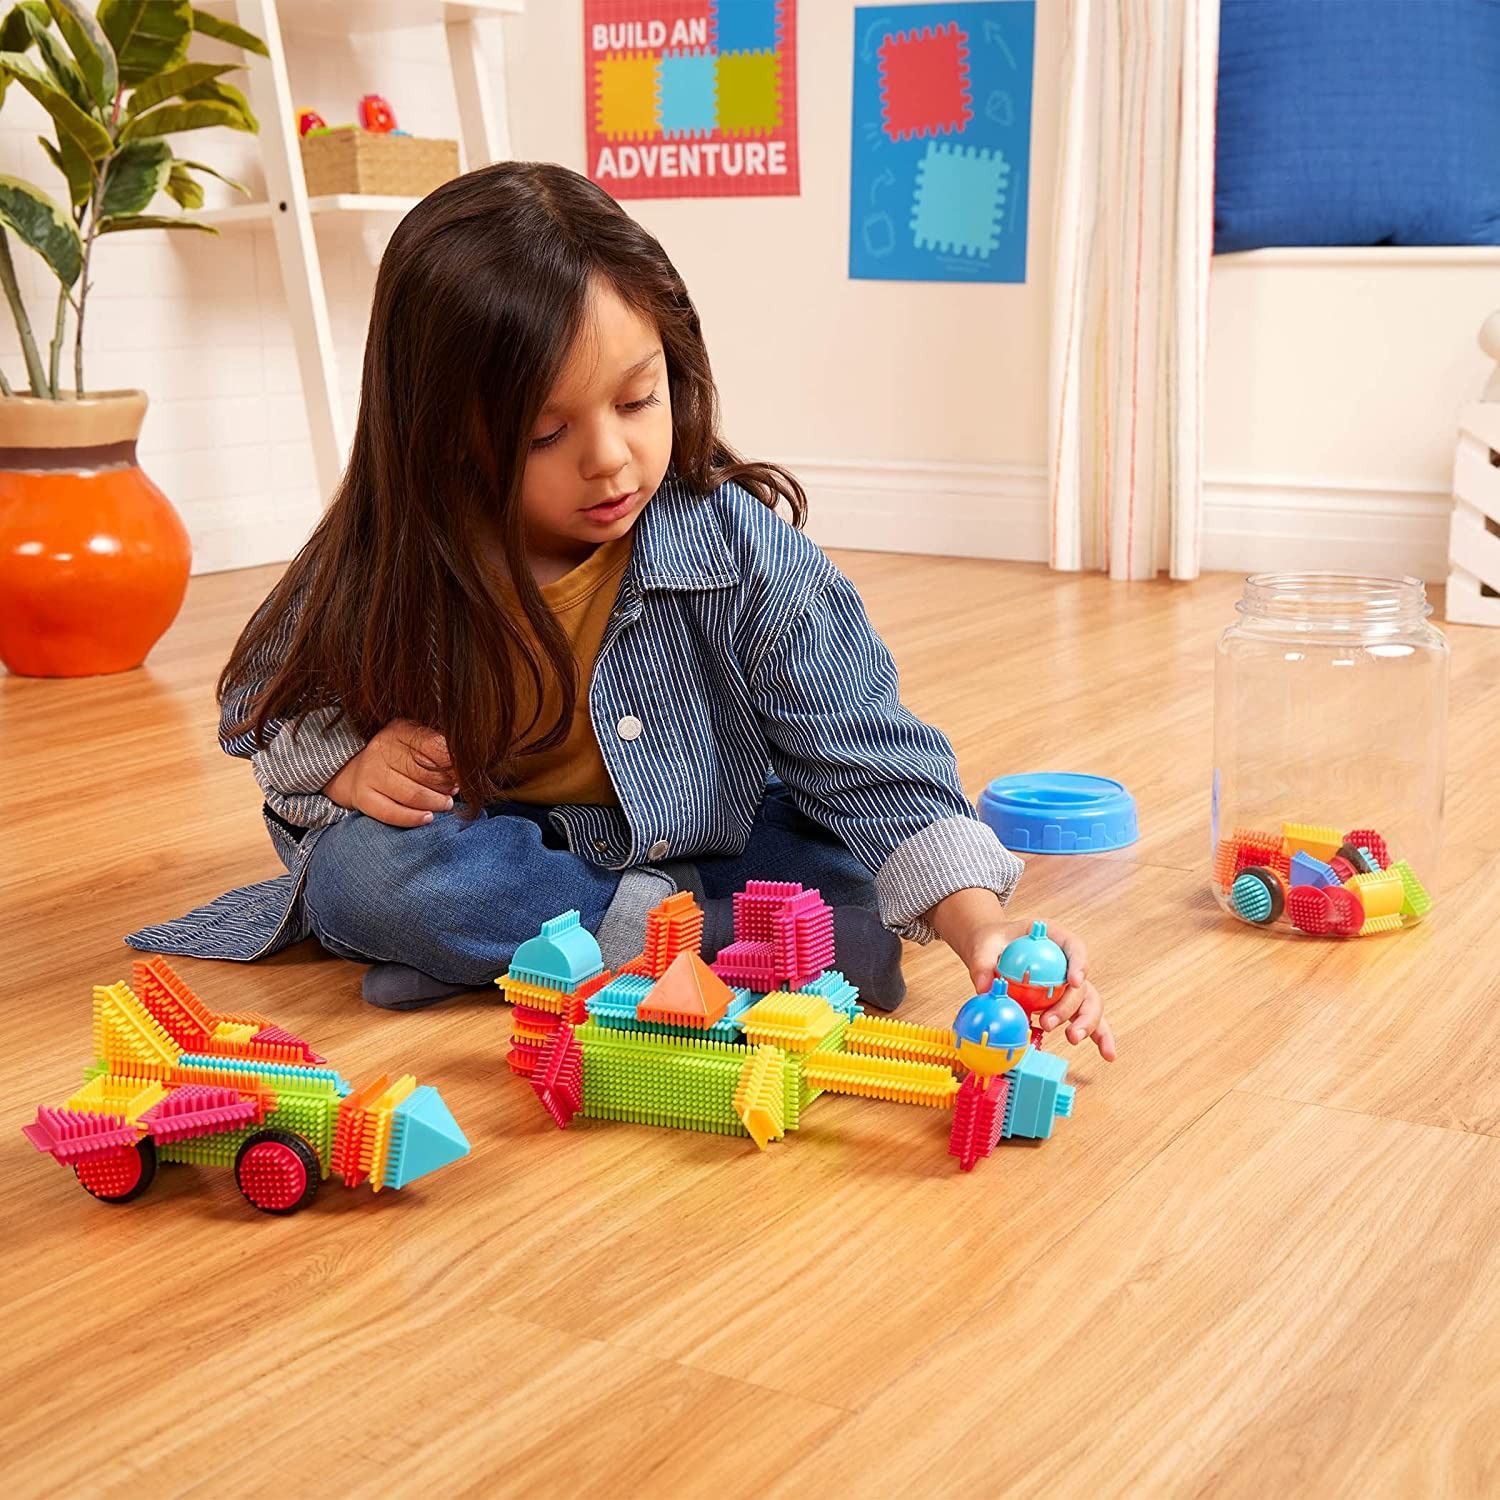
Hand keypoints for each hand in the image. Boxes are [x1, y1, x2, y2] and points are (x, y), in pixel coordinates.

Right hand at [323, 718, 457, 827]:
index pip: (432, 745)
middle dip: (446, 784)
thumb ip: (439, 749)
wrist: (356, 769)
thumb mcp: (416, 741)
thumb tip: (467, 763)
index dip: (453, 763)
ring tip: (447, 803)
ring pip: (411, 794)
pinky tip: (428, 818)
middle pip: (423, 772)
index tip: (464, 773)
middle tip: (456, 790)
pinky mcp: (363, 797)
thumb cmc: (398, 755)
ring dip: (435, 802)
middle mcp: (381, 749)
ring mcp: (370, 774)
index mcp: (399, 730)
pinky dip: (413, 818)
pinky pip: (391, 813)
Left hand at [926, 888, 1116, 1060]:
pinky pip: (1086, 1019)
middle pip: (1082, 983)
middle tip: (1048, 1023)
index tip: (1073, 981)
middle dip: (1071, 1006)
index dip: (1079, 964)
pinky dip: (1098, 1036)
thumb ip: (982, 963)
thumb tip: (983, 988)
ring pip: (1090, 1003)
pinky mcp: (1067, 1003)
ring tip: (1072, 1038)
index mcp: (1054, 938)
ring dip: (1086, 1023)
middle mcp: (1068, 962)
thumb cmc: (993, 944)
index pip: (1074, 948)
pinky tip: (1108, 1054)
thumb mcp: (984, 946)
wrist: (993, 952)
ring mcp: (1069, 985)